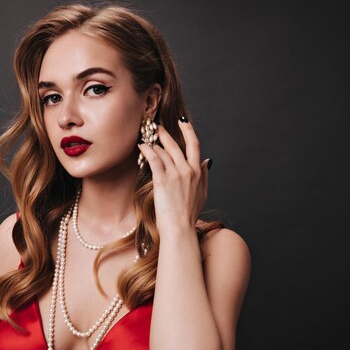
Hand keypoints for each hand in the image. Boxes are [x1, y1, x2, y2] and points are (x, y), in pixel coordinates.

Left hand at [137, 117, 210, 234]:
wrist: (179, 228)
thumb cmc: (189, 214)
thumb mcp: (202, 193)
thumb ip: (204, 176)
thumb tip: (207, 161)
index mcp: (198, 172)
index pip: (195, 145)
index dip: (188, 131)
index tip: (182, 122)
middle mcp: (188, 170)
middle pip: (177, 144)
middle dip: (166, 133)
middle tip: (157, 126)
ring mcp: (176, 174)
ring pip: (164, 151)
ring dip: (154, 143)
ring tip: (146, 139)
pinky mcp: (163, 180)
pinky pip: (154, 159)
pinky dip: (148, 150)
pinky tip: (141, 146)